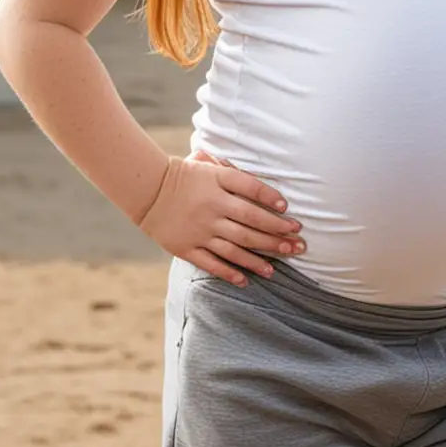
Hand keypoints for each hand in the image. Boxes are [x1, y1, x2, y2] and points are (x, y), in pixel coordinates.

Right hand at [136, 150, 304, 284]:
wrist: (146, 191)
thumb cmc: (182, 177)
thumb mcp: (205, 166)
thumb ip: (231, 173)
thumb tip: (256, 182)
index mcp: (217, 183)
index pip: (251, 189)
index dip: (271, 199)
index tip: (287, 211)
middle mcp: (211, 207)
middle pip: (251, 223)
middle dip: (277, 235)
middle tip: (298, 245)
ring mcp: (200, 230)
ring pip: (236, 247)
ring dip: (259, 259)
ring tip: (276, 268)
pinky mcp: (187, 247)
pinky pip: (212, 263)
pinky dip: (229, 272)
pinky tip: (245, 279)